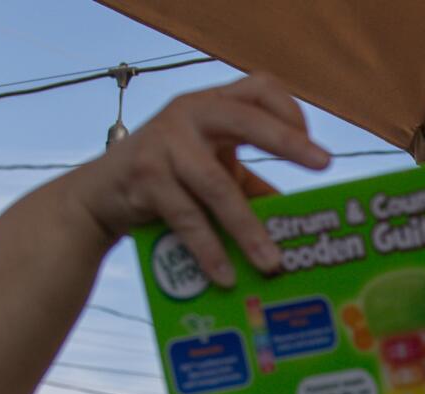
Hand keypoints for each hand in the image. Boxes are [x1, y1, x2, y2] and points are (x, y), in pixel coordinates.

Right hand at [60, 75, 329, 284]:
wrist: (100, 195)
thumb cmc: (170, 179)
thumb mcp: (214, 172)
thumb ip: (253, 186)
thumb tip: (303, 218)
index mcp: (212, 107)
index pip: (258, 87)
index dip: (290, 110)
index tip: (314, 149)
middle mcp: (189, 114)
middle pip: (244, 118)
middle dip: (287, 140)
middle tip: (323, 163)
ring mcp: (164, 143)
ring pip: (216, 185)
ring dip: (247, 229)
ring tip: (272, 263)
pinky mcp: (144, 176)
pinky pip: (186, 217)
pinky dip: (208, 249)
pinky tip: (226, 275)